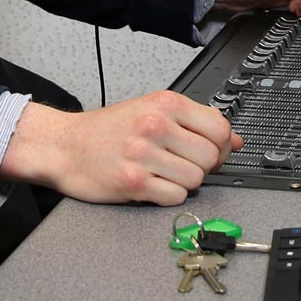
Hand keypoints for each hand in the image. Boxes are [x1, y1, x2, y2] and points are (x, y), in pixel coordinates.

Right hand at [0, 92, 240, 205]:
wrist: (64, 146)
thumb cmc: (108, 130)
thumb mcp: (153, 110)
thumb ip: (195, 122)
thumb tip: (235, 140)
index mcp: (165, 103)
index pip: (220, 128)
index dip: (222, 146)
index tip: (213, 151)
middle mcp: (155, 125)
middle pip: (210, 157)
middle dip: (202, 166)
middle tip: (182, 164)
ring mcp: (144, 154)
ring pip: (195, 180)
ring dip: (184, 182)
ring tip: (163, 173)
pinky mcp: (133, 182)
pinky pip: (175, 197)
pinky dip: (168, 196)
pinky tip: (152, 184)